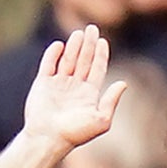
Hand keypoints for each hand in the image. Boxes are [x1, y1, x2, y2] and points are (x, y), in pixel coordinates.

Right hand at [19, 25, 127, 155]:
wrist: (47, 138)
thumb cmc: (75, 133)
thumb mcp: (101, 119)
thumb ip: (111, 101)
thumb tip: (124, 83)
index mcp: (88, 95)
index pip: (97, 69)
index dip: (101, 55)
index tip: (103, 41)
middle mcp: (74, 88)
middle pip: (84, 61)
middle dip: (88, 45)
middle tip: (92, 29)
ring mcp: (58, 85)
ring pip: (68, 60)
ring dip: (74, 46)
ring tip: (79, 33)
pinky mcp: (42, 84)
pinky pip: (48, 64)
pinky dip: (53, 54)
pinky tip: (60, 45)